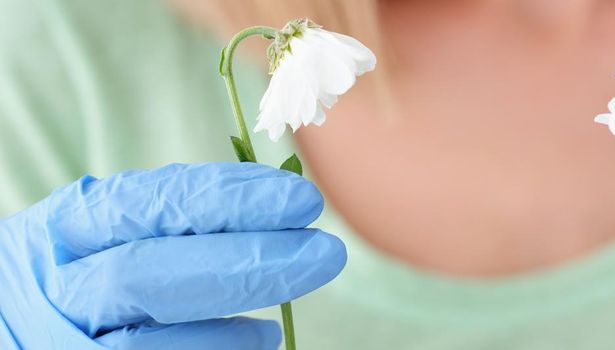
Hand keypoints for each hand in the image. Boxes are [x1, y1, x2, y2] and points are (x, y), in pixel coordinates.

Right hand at [0, 162, 346, 348]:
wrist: (22, 321)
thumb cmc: (91, 263)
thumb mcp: (118, 225)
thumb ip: (185, 213)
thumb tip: (285, 199)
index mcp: (68, 227)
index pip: (151, 205)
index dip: (230, 201)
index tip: (301, 200)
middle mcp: (62, 286)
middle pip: (151, 274)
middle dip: (247, 262)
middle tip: (326, 252)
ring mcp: (70, 341)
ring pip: (150, 341)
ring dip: (236, 322)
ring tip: (292, 299)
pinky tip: (259, 338)